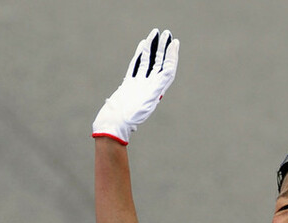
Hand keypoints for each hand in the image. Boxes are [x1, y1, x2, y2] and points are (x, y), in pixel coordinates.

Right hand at [93, 28, 178, 144]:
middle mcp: (149, 88)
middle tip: (167, 33)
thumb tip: (168, 72)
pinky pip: (136, 66)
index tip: (175, 43)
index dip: (172, 56)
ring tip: (155, 33)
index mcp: (155, 92)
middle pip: (159, 64)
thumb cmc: (128, 117)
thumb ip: (158, 86)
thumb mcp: (146, 101)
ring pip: (148, 63)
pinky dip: (140, 55)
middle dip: (163, 48)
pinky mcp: (128, 85)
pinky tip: (143, 45)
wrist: (112, 125)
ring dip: (152, 48)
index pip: (168, 70)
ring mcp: (138, 86)